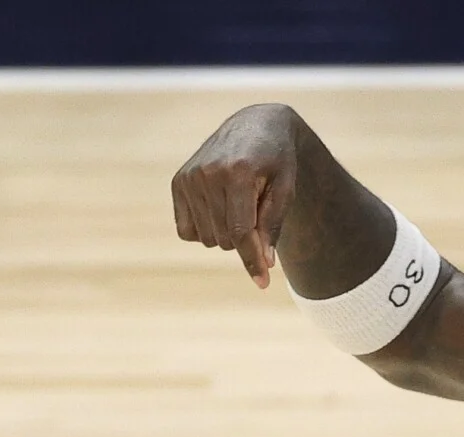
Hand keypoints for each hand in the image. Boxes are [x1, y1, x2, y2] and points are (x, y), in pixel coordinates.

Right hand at [170, 103, 299, 288]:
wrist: (256, 126)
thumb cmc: (278, 161)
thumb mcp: (286, 189)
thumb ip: (273, 225)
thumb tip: (264, 263)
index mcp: (237, 172)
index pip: (241, 232)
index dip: (252, 261)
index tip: (263, 283)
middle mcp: (206, 173)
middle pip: (225, 238)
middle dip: (245, 241)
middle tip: (259, 215)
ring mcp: (188, 177)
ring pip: (207, 238)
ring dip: (227, 235)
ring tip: (241, 205)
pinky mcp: (177, 182)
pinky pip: (188, 230)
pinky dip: (207, 229)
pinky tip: (221, 209)